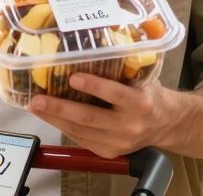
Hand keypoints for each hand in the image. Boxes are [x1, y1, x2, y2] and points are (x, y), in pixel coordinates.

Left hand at [26, 74, 174, 159]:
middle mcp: (129, 125)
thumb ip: (120, 69)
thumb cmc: (148, 93)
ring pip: (80, 130)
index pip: (114, 93)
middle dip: (59, 108)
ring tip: (35, 106)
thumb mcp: (142, 78)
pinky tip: (49, 115)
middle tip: (37, 99)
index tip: (73, 77)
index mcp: (140, 102)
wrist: (168, 125)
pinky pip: (81, 139)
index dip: (94, 86)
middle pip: (89, 117)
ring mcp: (119, 143)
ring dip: (54, 118)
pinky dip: (62, 126)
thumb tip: (85, 49)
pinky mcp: (109, 152)